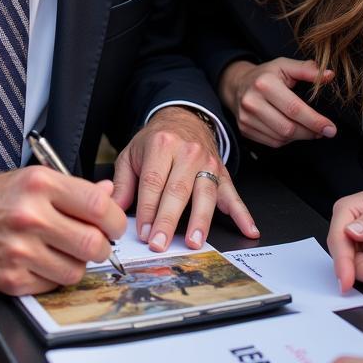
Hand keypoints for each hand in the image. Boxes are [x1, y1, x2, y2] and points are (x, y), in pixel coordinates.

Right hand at [0, 167, 125, 294]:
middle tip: (97, 242)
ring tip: (65, 251)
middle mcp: (30, 216)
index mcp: (40, 184)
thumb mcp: (32, 179)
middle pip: (93, 243)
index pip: (98, 206)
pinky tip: (43, 261)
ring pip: (76, 270)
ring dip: (78, 264)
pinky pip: (53, 286)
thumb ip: (73, 188)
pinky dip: (55, 277)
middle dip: (102, 246)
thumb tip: (108, 192)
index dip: (115, 219)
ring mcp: (20, 250)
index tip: (113, 225)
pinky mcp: (12, 278)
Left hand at [111, 105, 258, 252]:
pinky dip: (242, 214)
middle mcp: (187, 152)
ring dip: (200, 221)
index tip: (143, 232)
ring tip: (194, 242)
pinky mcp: (223, 172)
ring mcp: (208, 162)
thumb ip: (122, 182)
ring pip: (205, 194)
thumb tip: (113, 208)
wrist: (183, 118)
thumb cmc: (155, 141)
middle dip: (168, 220)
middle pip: (178, 190)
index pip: (153, 182)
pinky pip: (233, 194)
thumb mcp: (132, 153)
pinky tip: (248, 230)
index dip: (147, 209)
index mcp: (161, 145)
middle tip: (160, 243)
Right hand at [218, 58, 335, 146]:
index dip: (315, 121)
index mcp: (264, 84)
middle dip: (310, 132)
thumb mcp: (285, 66)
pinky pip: (272, 142)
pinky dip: (287, 139)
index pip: (294, 109)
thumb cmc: (266, 75)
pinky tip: (292, 130)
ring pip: (281, 138)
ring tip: (309, 129)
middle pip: (288, 128)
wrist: (237, 84)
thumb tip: (330, 75)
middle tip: (323, 130)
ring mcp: (246, 117)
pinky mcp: (244, 129)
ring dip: (300, 137)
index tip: (331, 128)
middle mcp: (252, 102)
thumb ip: (307, 70)